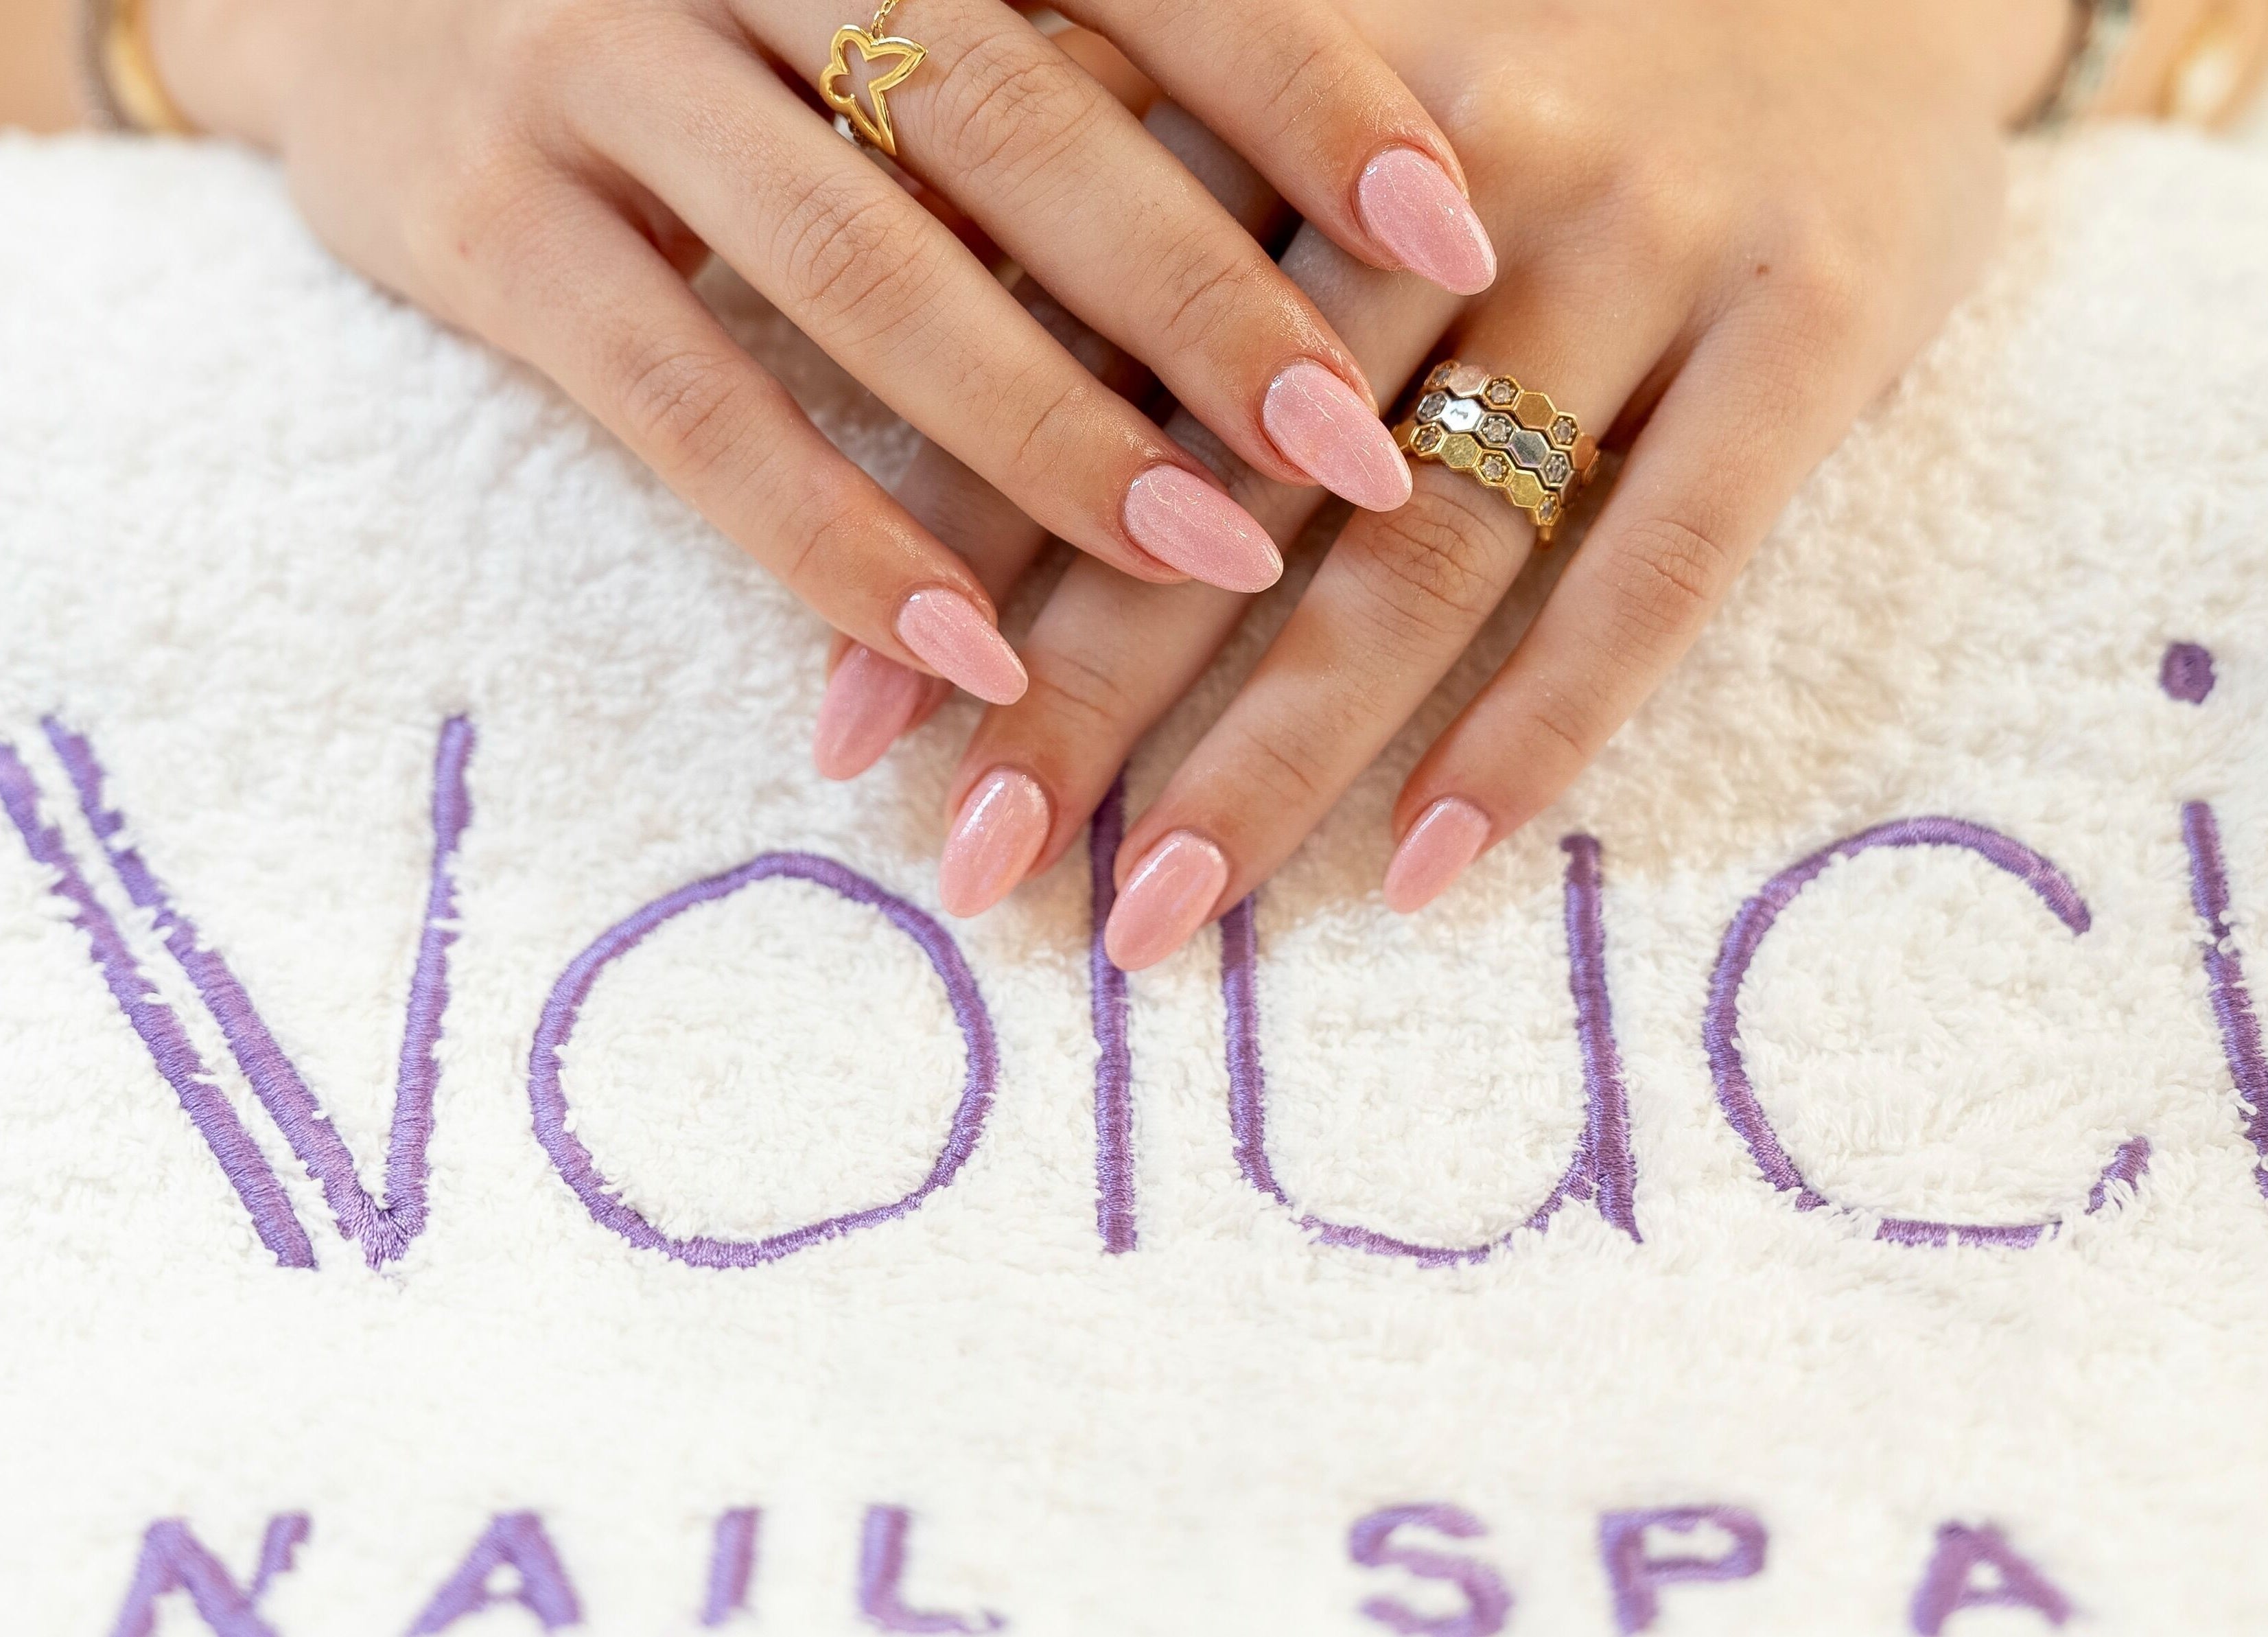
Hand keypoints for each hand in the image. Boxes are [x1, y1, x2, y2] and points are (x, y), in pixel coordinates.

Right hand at [145, 0, 1493, 703]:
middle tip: (1354, 452)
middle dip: (1201, 298)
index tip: (1456, 231)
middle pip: (1017, 127)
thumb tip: (1340, 152)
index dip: (1305, 94)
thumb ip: (1057, 39)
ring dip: (1046, 430)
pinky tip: (964, 646)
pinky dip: (829, 531)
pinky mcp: (482, 219)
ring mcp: (599, 64)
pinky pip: (684, 396)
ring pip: (861, 264)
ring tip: (1207, 561)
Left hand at [902, 0, 2077, 952]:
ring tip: (1157, 910)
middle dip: (1086, 683)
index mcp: (1302, 94)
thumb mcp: (1347, 47)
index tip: (858, 724)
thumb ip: (1165, 170)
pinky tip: (1434, 863)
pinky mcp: (1816, 323)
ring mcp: (1646, 245)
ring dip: (1278, 751)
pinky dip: (1547, 722)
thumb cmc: (1566, 15)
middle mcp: (1455, 170)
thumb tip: (941, 331)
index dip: (959, 538)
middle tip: (974, 860)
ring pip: (1426, 543)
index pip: (1086, 349)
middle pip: (1231, 472)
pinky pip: (1664, 563)